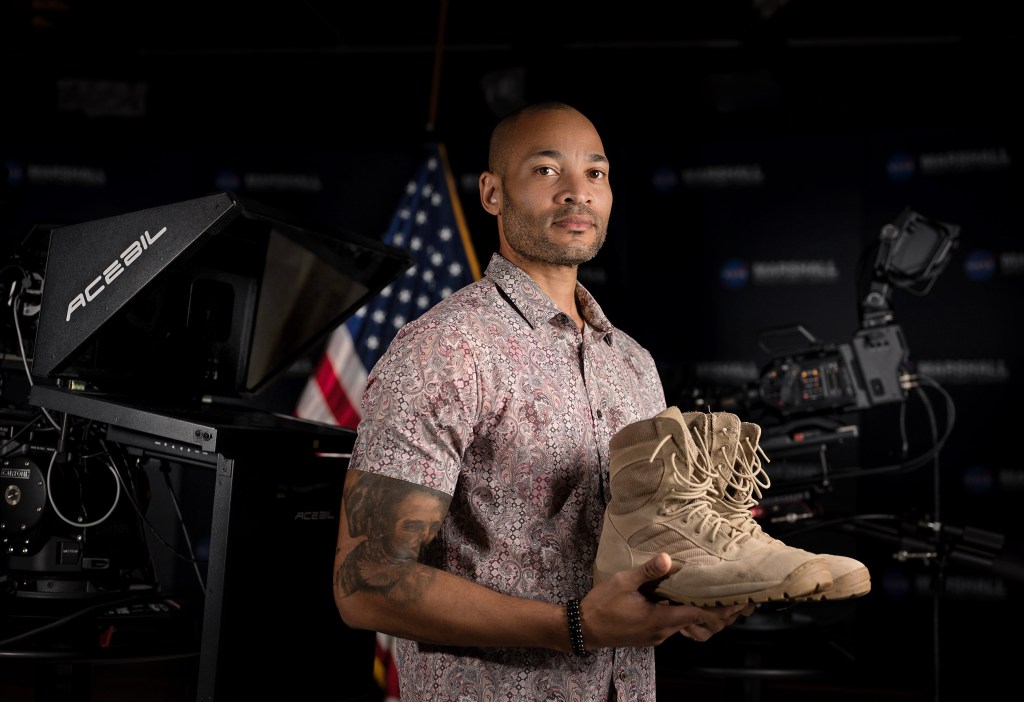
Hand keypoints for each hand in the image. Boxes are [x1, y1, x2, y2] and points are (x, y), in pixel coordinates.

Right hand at [582, 552, 753, 648]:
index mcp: (660, 619)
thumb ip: (647, 572)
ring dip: (700, 614)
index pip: (698, 616)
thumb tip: (670, 558)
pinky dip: (685, 615)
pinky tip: (683, 599)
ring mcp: (656, 636)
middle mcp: (663, 631)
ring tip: (713, 596)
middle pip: (697, 624)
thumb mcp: (623, 582)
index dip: (719, 610)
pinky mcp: (650, 635)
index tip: (737, 601)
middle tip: (734, 598)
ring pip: (686, 626)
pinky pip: (674, 626)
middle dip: (716, 612)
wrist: (584, 629)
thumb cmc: (602, 605)